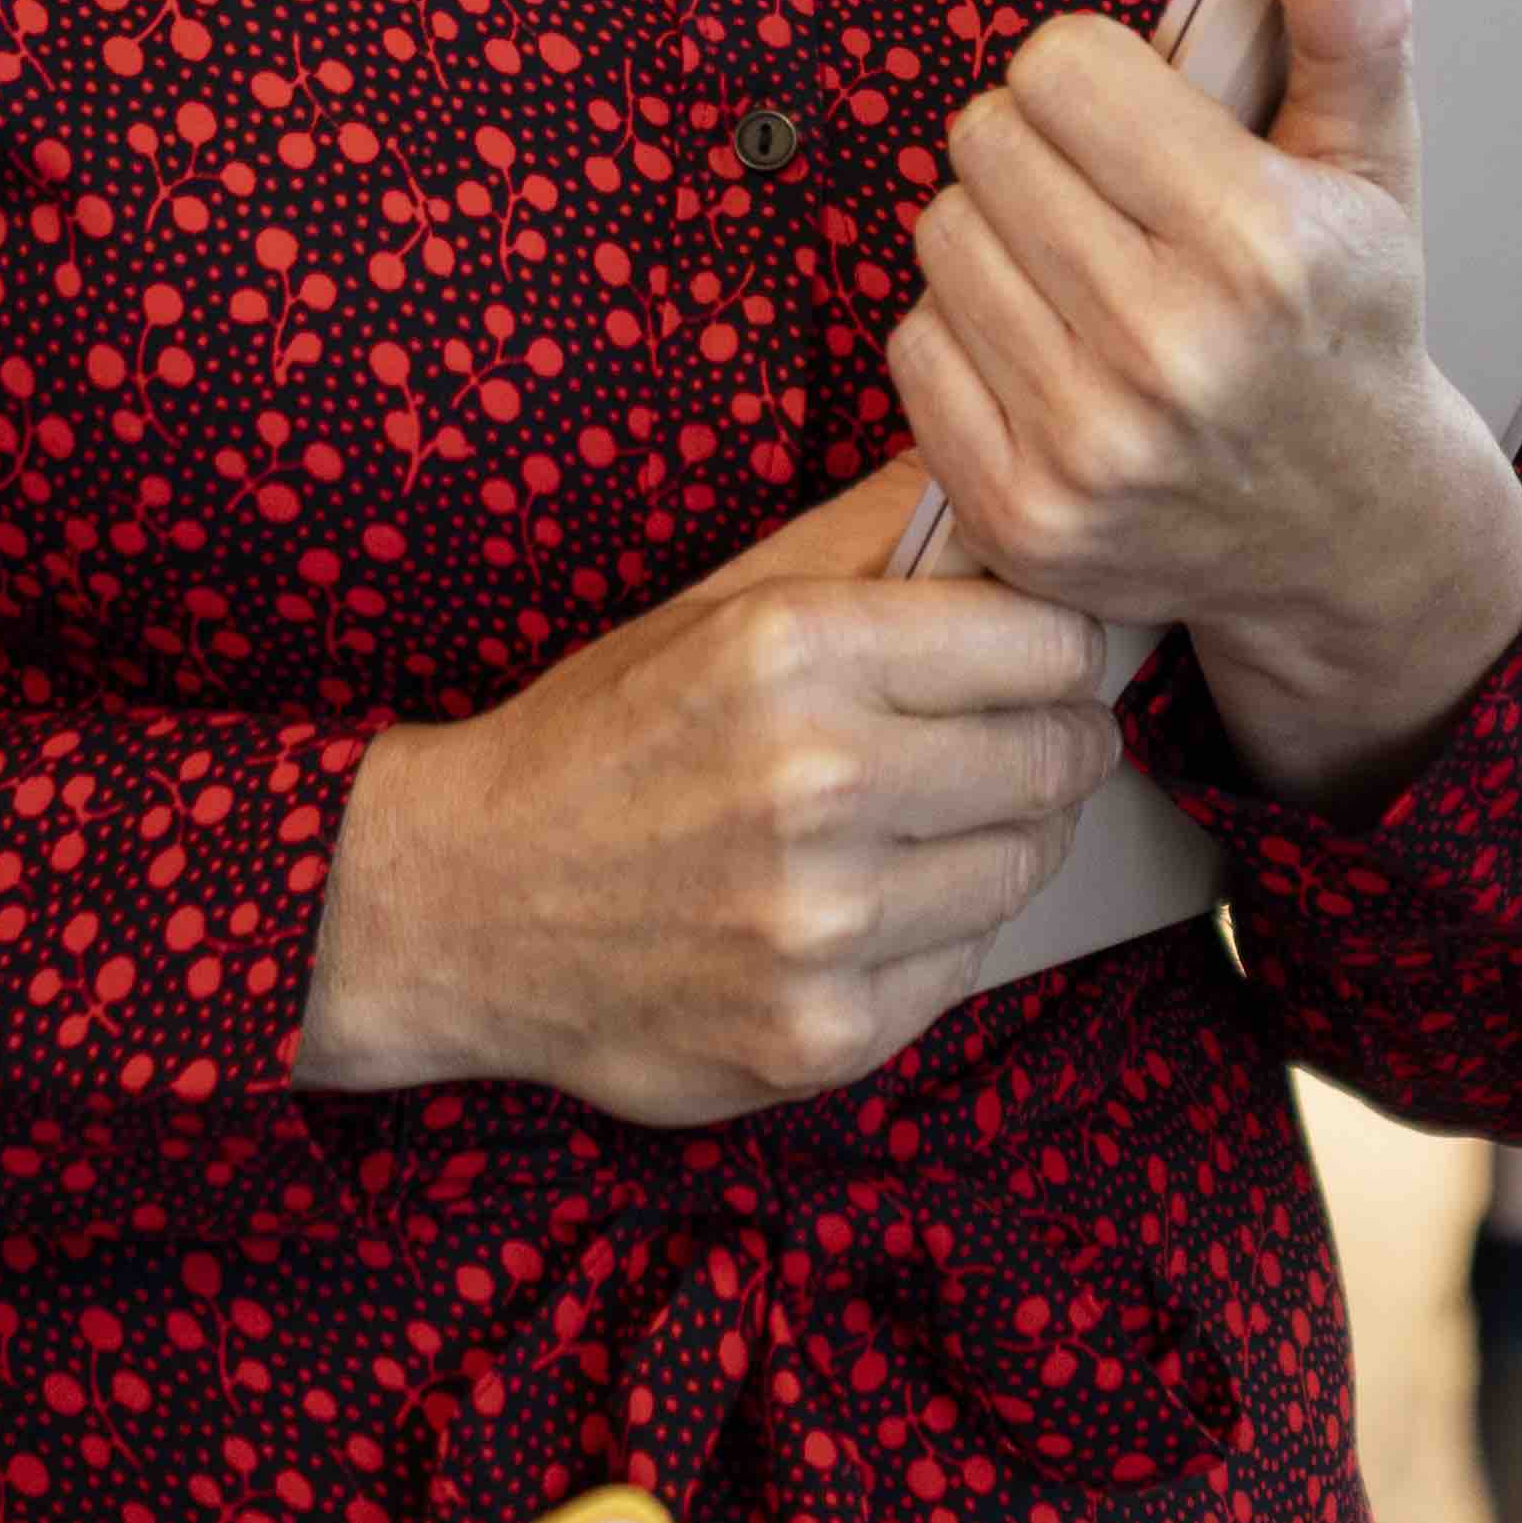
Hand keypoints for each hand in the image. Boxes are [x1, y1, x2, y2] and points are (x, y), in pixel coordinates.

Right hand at [293, 466, 1115, 1125]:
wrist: (462, 906)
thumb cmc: (603, 737)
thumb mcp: (718, 605)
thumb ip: (870, 536)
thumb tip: (1001, 487)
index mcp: (792, 651)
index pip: (1048, 643)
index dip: (1058, 647)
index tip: (1038, 658)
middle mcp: (816, 784)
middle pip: (1056, 755)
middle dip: (1054, 738)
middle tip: (1016, 738)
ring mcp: (822, 923)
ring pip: (1027, 861)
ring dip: (1005, 836)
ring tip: (935, 818)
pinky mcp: (825, 1035)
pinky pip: (968, 963)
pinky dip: (942, 929)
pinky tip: (874, 901)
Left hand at [896, 0, 1521, 808]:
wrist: (1351, 536)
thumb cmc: (1347, 324)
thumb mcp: (1373, 163)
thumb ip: (1345, 19)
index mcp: (1259, 245)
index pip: (1058, 67)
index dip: (1098, 79)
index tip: (1147, 126)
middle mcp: (1167, 351)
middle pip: (986, 141)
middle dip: (1044, 150)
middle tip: (1113, 202)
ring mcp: (1086, 445)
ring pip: (941, 236)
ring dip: (999, 237)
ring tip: (1084, 274)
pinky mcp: (1021, 514)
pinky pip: (913, 346)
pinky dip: (968, 335)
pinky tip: (1050, 353)